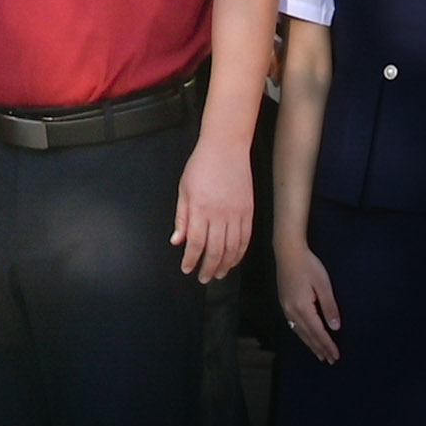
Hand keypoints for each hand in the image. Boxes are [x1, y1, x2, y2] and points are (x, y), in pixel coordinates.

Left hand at [173, 136, 256, 282]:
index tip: (187, 268)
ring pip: (232, 248)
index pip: (195, 243)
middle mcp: (219, 214)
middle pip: (215, 250)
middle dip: (208, 268)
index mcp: (200, 209)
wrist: (226, 147)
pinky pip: (246, 238)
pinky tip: (234, 259)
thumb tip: (177, 241)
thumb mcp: (184, 190)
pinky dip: (240, 252)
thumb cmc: (201, 165)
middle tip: (203, 278)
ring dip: (225, 264)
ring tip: (218, 274)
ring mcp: (236, 213)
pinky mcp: (248, 211)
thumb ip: (182, 217)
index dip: (191, 260)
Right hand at [278, 240, 341, 360]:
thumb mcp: (323, 284)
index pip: (318, 332)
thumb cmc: (309, 265)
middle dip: (320, 348)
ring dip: (311, 344)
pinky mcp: (284, 303)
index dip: (327, 345)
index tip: (336, 355)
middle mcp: (292, 311)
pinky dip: (302, 335)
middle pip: (308, 335)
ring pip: (300, 332)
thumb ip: (329, 307)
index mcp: (302, 308)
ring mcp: (286, 308)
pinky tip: (306, 337)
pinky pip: (294, 326)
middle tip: (330, 360)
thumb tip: (335, 328)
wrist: (288, 252)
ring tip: (320, 354)